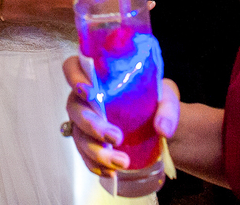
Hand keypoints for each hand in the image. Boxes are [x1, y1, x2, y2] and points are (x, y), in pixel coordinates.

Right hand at [62, 56, 180, 175]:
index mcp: (96, 76)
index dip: (74, 77)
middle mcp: (84, 98)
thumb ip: (167, 108)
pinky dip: (96, 166)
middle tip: (115, 137)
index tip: (90, 91)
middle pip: (75, 108)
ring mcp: (83, 122)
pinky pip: (85, 156)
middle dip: (92, 125)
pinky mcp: (89, 143)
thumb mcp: (165, 96)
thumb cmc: (154, 99)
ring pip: (79, 136)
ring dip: (97, 152)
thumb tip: (162, 128)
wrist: (156, 123)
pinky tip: (111, 173)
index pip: (72, 67)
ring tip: (122, 163)